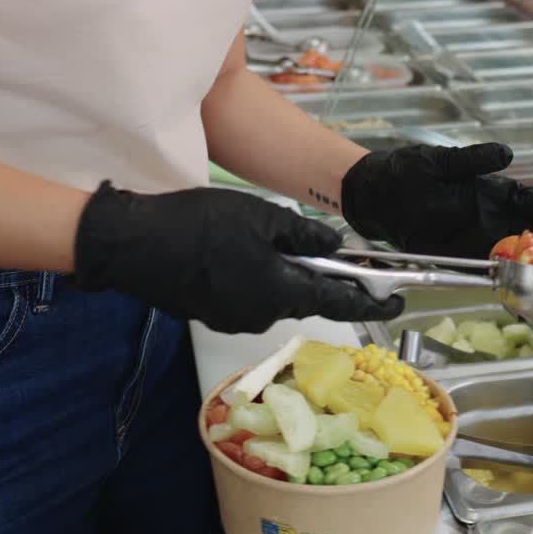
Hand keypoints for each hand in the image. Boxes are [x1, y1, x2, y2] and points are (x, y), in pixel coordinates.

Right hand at [73, 182, 401, 332]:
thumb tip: (334, 247)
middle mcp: (259, 314)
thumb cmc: (199, 224)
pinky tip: (241, 251)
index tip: (399, 301)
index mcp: (279, 291)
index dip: (371, 301)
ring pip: (273, 296)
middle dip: (321, 279)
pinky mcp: (210, 310)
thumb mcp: (259, 216)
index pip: (338, 303)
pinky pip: (246, 296)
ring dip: (284, 275)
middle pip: (303, 298)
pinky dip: (256, 278)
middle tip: (336, 256)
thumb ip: (301, 234)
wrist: (133, 244)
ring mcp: (231, 317)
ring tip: (276, 240)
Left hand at [341, 143, 532, 281]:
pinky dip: (516, 288)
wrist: (371, 196)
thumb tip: (505, 153)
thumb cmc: (405, 171)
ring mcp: (479, 240)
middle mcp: (491, 216)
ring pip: (523, 258)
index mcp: (490, 189)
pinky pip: (495, 276)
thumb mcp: (436, 161)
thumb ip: (471, 160)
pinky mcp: (462, 259)